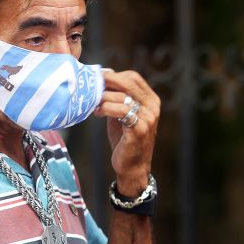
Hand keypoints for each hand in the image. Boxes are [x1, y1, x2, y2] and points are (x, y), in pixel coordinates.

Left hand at [94, 70, 160, 195]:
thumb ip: (117, 99)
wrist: (133, 167)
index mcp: (151, 100)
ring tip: (92, 103)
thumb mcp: (123, 115)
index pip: (133, 78)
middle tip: (91, 85)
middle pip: (128, 82)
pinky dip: (105, 108)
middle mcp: (152, 106)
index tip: (98, 78)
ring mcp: (148, 118)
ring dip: (102, 98)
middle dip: (106, 82)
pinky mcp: (139, 129)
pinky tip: (97, 113)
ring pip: (121, 96)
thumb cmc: (125, 140)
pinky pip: (120, 111)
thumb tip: (102, 81)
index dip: (114, 75)